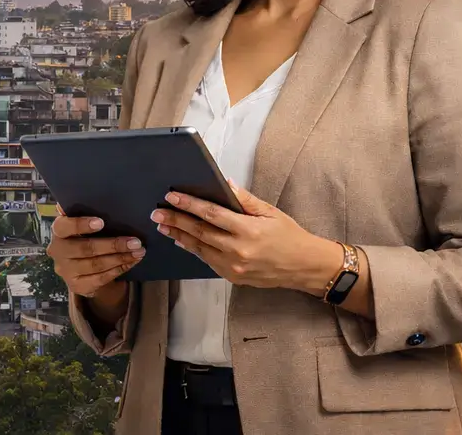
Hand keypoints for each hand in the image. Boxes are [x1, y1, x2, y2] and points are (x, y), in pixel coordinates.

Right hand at [46, 208, 144, 297]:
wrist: (78, 269)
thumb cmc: (83, 237)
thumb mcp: (81, 225)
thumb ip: (84, 213)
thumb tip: (90, 194)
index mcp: (58, 232)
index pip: (64, 227)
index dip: (81, 224)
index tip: (101, 222)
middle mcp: (58, 252)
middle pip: (85, 249)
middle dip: (113, 245)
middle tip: (135, 241)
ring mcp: (67, 272)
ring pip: (96, 265)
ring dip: (120, 258)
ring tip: (139, 251)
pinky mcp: (78, 286)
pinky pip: (101, 278)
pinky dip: (119, 269)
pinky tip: (132, 261)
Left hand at [152, 180, 337, 291]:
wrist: (304, 267)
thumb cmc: (289, 236)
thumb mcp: (270, 212)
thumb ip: (245, 199)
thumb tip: (224, 183)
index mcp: (249, 231)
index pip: (212, 214)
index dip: (189, 204)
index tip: (172, 196)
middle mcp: (239, 250)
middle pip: (200, 232)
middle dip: (176, 221)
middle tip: (157, 213)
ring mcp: (234, 266)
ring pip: (200, 249)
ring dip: (179, 236)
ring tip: (163, 226)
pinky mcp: (233, 277)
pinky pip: (208, 261)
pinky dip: (193, 250)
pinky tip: (182, 241)